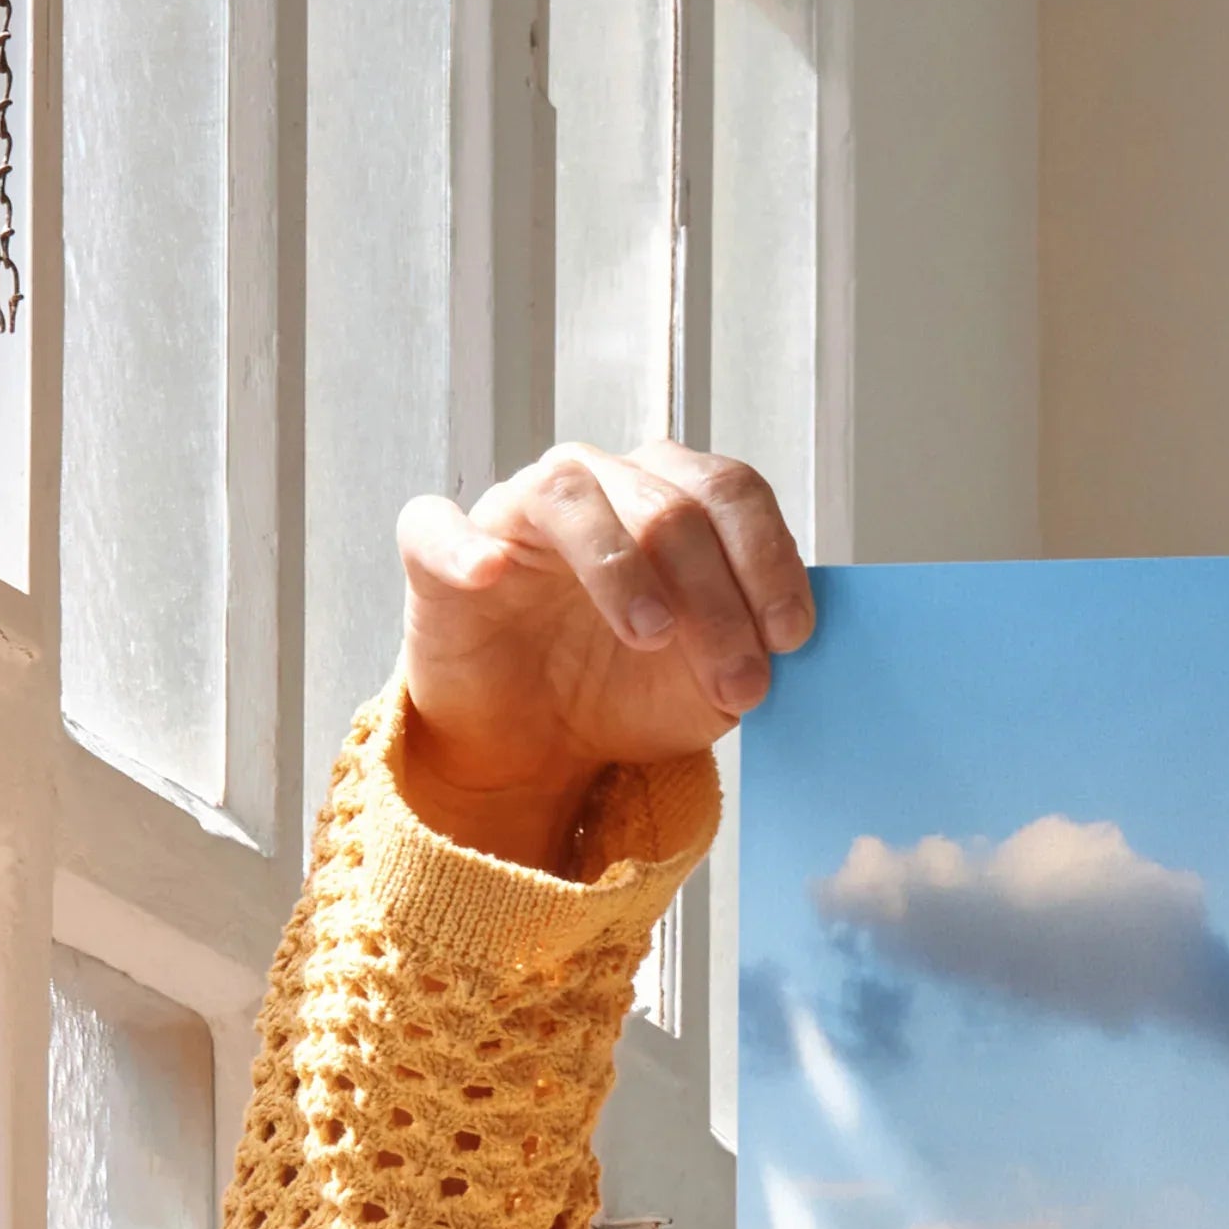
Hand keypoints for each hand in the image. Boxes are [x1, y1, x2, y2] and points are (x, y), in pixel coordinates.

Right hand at [393, 443, 811, 871]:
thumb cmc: (627, 691)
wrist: (539, 743)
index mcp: (672, 499)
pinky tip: (491, 574)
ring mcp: (517, 512)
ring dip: (621, 567)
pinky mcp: (439, 552)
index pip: (731, 492)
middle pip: (668, 504)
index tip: (791, 637)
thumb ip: (750, 651)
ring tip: (652, 636)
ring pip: (570, 496)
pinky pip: (438, 526)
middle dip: (716, 598)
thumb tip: (783, 641)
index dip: (768, 558)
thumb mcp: (711, 685)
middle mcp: (598, 485)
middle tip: (738, 681)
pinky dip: (464, 545)